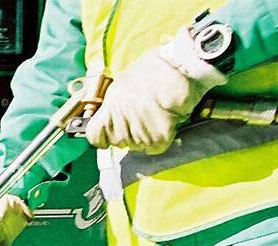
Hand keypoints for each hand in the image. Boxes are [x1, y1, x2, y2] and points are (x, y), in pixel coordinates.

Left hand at [86, 35, 225, 154]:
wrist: (183, 67)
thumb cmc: (157, 68)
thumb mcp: (125, 81)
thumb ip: (116, 102)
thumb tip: (113, 111)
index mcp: (110, 106)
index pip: (94, 136)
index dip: (102, 136)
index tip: (109, 132)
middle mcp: (121, 122)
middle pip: (119, 142)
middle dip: (129, 133)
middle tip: (144, 116)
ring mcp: (138, 133)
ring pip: (138, 145)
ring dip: (147, 135)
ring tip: (158, 114)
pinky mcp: (157, 139)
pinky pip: (156, 147)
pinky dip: (163, 137)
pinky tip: (168, 120)